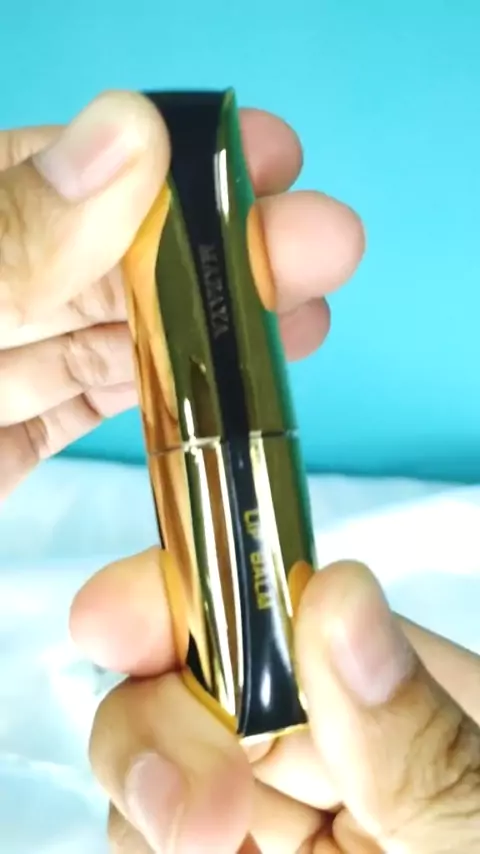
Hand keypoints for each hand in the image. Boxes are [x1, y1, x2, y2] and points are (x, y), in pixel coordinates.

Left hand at [2, 93, 359, 498]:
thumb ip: (19, 235)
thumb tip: (131, 134)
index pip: (81, 174)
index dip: (180, 163)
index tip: (269, 157)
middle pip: (117, 259)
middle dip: (224, 253)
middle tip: (324, 247)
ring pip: (117, 334)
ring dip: (212, 328)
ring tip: (304, 321)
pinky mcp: (9, 440)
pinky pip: (91, 407)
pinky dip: (163, 398)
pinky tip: (226, 381)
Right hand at [72, 555, 479, 852]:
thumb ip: (420, 732)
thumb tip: (337, 588)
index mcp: (404, 703)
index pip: (282, 611)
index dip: (192, 594)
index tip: (116, 620)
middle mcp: (336, 754)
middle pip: (198, 690)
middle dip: (160, 731)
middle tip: (193, 827)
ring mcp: (283, 828)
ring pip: (162, 779)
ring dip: (151, 809)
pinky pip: (162, 846)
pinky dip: (153, 849)